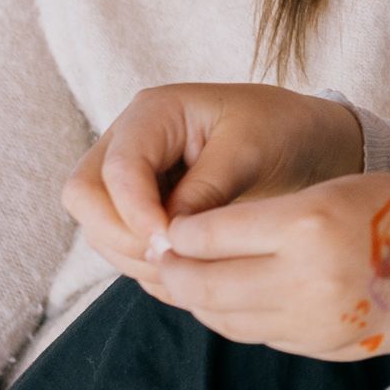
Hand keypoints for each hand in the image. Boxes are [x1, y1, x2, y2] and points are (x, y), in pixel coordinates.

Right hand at [63, 81, 359, 270]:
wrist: (305, 142)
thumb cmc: (282, 131)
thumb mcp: (252, 150)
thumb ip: (207, 187)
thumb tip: (167, 235)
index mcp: (155, 113)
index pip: (117, 167)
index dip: (134, 211)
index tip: (170, 244)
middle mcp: (130, 142)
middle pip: (84, 195)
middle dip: (120, 236)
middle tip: (174, 261)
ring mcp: (130, 177)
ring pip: (97, 226)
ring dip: (132, 258)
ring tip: (188, 272)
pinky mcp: (140, 209)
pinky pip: (119, 245)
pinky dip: (145, 266)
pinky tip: (189, 276)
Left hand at [129, 172, 389, 358]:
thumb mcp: (332, 191)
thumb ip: (263, 217)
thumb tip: (190, 242)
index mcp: (307, 225)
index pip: (208, 235)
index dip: (176, 231)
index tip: (165, 225)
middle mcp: (306, 279)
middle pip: (202, 285)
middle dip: (171, 272)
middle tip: (159, 257)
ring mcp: (313, 321)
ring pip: (223, 317)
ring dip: (196, 299)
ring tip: (187, 278)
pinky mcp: (321, 347)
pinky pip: (256, 334)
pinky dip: (233, 317)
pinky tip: (231, 298)